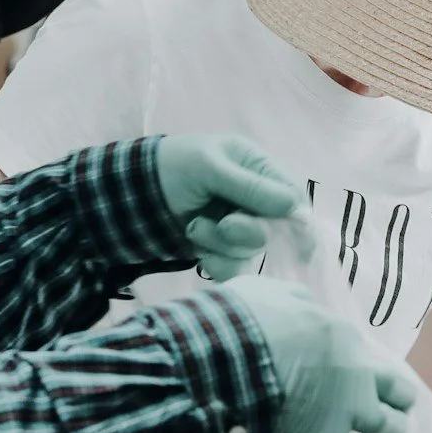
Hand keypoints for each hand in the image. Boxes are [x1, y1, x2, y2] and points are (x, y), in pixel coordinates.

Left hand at [156, 135, 307, 280]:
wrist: (129, 193)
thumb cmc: (171, 167)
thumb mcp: (210, 167)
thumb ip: (250, 187)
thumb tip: (294, 207)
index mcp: (257, 168)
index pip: (292, 195)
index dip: (299, 220)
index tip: (302, 244)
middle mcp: (252, 198)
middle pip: (274, 228)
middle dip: (248, 232)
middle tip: (225, 224)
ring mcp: (237, 224)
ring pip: (251, 250)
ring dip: (222, 244)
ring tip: (195, 228)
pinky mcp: (220, 247)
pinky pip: (234, 266)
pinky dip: (217, 263)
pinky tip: (199, 253)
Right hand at [219, 276, 415, 432]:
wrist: (225, 363)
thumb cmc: (245, 321)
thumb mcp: (275, 294)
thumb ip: (300, 303)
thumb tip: (307, 310)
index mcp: (344, 335)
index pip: (369, 352)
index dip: (362, 361)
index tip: (355, 367)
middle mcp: (357, 373)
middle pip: (398, 390)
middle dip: (399, 397)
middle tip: (399, 403)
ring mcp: (347, 410)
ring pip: (389, 426)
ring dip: (390, 427)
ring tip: (390, 431)